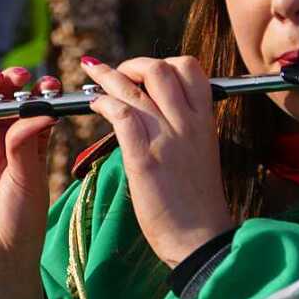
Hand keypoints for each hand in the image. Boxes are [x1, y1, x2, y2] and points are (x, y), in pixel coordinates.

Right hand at [0, 68, 58, 298]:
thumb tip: (40, 111)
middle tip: (14, 78)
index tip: (50, 84)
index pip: (33, 104)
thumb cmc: (23, 216)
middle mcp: (1, 138)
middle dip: (7, 81)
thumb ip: (26, 143)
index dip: (39, 90)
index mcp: (29, 138)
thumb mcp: (30, 176)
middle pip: (0, 98)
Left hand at [83, 56, 233, 267]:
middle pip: (161, 69)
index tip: (146, 74)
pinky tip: (93, 105)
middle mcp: (189, 122)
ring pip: (138, 86)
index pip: (190, 68)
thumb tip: (160, 112)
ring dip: (109, 76)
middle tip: (118, 74)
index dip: (165, 63)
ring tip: (94, 74)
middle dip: (134, 65)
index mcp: (205, 119)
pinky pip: (122, 114)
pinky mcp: (144, 158)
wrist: (199, 235)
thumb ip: (185, 128)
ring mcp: (167, 137)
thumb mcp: (200, 152)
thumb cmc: (198, 200)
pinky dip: (103, 102)